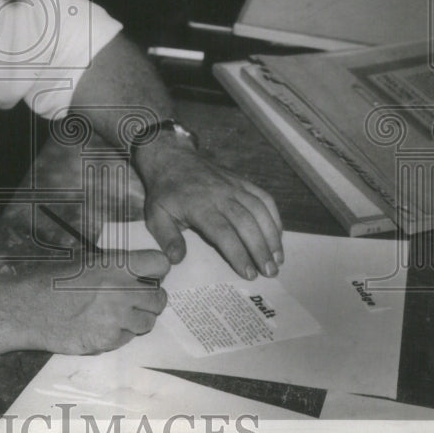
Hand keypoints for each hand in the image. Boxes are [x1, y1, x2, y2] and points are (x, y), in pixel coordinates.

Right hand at [11, 250, 169, 355]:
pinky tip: (102, 325)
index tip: (150, 273)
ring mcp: (116, 319)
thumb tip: (139, 271)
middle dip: (151, 297)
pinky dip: (120, 333)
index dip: (156, 269)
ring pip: (147, 321)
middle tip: (136, 297)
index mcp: (116, 264)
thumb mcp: (86, 261)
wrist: (28, 309)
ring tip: (118, 312)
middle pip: (159, 297)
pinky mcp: (108, 341)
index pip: (160, 263)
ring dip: (138, 317)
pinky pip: (128, 338)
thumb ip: (116, 266)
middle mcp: (121, 291)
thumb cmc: (53, 280)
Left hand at [137, 138, 282, 279]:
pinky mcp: (242, 181)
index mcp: (200, 206)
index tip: (249, 273)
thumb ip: (167, 238)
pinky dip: (274, 216)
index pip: (223, 233)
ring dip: (272, 236)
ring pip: (260, 211)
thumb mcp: (155, 216)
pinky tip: (278, 235)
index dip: (238, 254)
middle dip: (261, 250)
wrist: (172, 159)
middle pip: (247, 224)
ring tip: (278, 259)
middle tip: (270, 272)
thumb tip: (177, 260)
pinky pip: (264, 198)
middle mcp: (221, 195)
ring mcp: (234, 186)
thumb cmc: (165, 192)